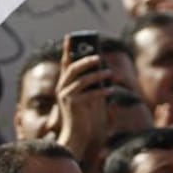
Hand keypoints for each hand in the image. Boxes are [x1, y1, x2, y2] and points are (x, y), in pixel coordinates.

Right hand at [47, 35, 110, 158]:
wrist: (76, 136)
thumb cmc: (84, 116)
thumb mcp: (88, 97)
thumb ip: (92, 84)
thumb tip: (104, 70)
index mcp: (64, 84)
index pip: (65, 63)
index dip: (67, 49)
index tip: (70, 36)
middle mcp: (62, 88)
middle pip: (72, 68)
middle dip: (86, 61)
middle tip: (99, 57)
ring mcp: (66, 96)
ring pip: (82, 80)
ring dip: (97, 75)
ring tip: (110, 73)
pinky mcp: (73, 105)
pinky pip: (89, 94)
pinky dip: (101, 91)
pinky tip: (111, 90)